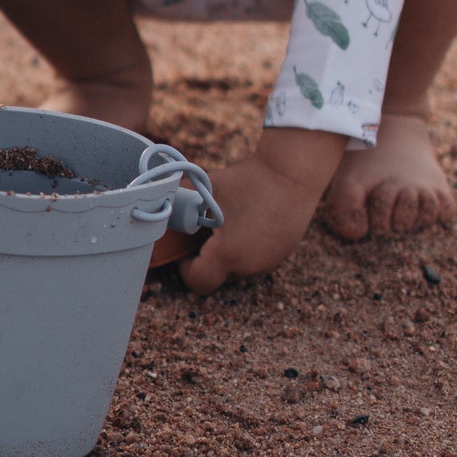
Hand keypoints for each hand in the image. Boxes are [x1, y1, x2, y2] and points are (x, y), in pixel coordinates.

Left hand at [182, 128, 344, 294]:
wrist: (293, 174)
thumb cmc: (249, 181)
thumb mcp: (209, 187)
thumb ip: (181, 198)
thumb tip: (163, 203)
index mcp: (226, 254)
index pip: (198, 282)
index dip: (186, 270)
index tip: (185, 251)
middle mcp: (247, 266)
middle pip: (218, 276)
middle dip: (206, 258)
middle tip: (203, 232)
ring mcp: (267, 263)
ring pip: (237, 269)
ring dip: (227, 253)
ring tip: (228, 223)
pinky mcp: (280, 255)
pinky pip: (255, 260)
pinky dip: (246, 248)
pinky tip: (247, 222)